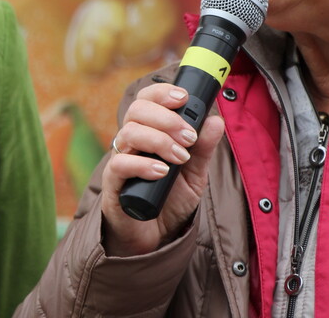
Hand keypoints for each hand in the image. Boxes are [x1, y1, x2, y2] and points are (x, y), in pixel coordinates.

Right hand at [99, 82, 225, 256]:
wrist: (156, 236)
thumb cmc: (171, 199)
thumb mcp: (194, 173)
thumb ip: (203, 148)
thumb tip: (215, 120)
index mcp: (149, 131)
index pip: (147, 100)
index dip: (161, 93)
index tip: (183, 97)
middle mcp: (131, 142)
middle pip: (137, 110)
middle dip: (166, 117)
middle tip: (189, 136)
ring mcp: (121, 161)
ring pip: (129, 133)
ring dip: (159, 140)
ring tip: (179, 157)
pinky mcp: (113, 184)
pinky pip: (119, 164)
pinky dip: (142, 164)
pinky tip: (161, 171)